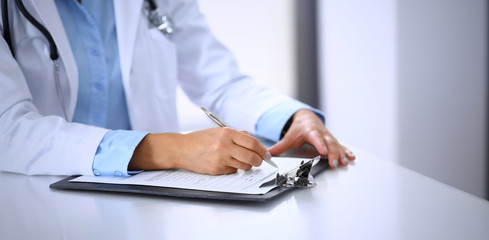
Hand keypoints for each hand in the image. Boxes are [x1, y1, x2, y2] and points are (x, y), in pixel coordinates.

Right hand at [129, 128, 271, 174]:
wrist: (181, 149)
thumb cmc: (200, 139)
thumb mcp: (218, 131)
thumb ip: (236, 134)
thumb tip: (253, 140)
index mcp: (227, 133)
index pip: (252, 142)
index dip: (263, 150)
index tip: (267, 154)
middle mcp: (225, 146)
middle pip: (252, 156)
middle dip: (259, 160)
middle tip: (259, 161)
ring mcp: (221, 159)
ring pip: (244, 166)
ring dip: (247, 166)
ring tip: (242, 162)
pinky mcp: (216, 169)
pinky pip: (233, 171)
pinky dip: (234, 169)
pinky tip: (227, 163)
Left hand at [268, 109, 354, 168]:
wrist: (307, 118)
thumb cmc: (298, 129)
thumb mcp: (289, 137)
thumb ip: (279, 147)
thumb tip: (268, 155)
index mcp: (310, 131)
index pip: (315, 137)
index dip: (320, 144)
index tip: (323, 151)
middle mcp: (321, 133)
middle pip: (328, 143)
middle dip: (333, 153)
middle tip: (334, 163)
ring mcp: (328, 137)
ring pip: (336, 145)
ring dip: (341, 154)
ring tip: (345, 162)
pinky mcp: (333, 140)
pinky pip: (341, 146)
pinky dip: (346, 152)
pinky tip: (351, 158)